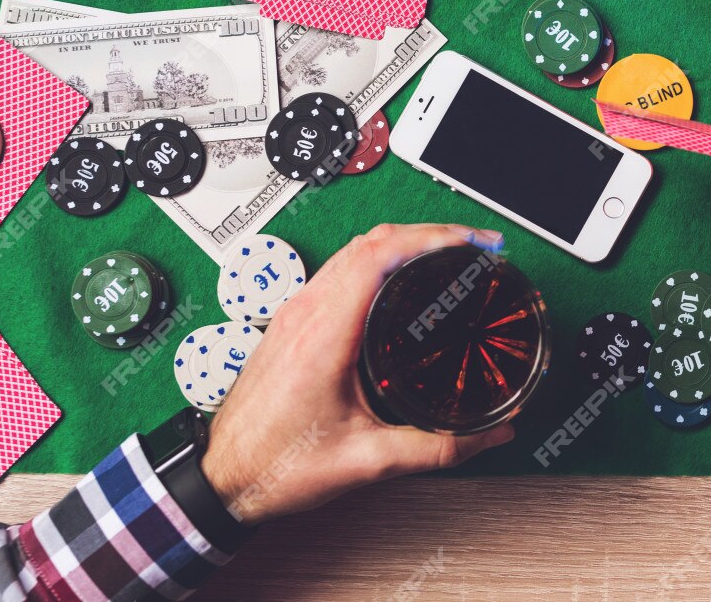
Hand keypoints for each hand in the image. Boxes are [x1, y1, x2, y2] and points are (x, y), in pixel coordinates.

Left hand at [200, 223, 513, 521]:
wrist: (221, 477)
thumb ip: (435, 448)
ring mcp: (295, 312)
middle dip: (430, 233)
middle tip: (474, 245)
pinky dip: (380, 258)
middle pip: (372, 240)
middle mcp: (305, 313)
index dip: (431, 238)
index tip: (469, 242)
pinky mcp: (292, 320)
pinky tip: (401, 277)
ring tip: (446, 252)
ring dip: (404, 241)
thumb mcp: (367, 461)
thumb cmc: (274, 466)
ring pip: (354, 249)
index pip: (378, 255)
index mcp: (323, 336)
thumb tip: (488, 436)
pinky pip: (341, 268)